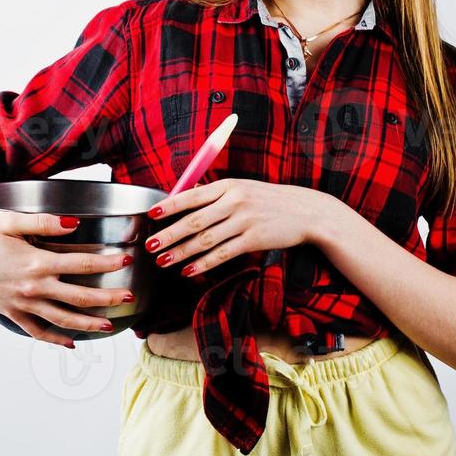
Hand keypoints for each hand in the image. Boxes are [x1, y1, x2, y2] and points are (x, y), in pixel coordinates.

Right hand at [0, 212, 134, 347]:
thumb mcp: (10, 222)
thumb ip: (44, 223)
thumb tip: (75, 225)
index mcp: (36, 262)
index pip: (82, 263)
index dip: (107, 262)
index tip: (127, 261)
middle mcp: (33, 287)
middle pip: (79, 296)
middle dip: (107, 298)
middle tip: (129, 298)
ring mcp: (23, 304)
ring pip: (63, 319)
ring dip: (88, 323)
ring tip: (109, 325)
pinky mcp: (12, 313)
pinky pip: (37, 331)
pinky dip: (54, 340)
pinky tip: (70, 345)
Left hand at [142, 178, 326, 276]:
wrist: (306, 210)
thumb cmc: (268, 200)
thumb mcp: (242, 188)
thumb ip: (215, 195)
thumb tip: (182, 200)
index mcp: (228, 185)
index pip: (191, 195)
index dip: (169, 206)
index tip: (150, 215)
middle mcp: (234, 201)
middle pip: (194, 220)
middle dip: (169, 235)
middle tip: (150, 246)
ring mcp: (244, 221)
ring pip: (205, 240)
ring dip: (181, 252)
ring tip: (163, 262)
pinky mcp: (254, 240)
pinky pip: (223, 254)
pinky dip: (203, 263)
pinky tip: (189, 270)